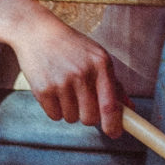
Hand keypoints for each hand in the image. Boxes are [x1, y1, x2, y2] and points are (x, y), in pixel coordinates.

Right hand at [0, 0, 124, 135]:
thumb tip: (129, 109)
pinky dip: (55, 109)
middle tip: (82, 102)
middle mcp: (82, 73)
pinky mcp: (43, 89)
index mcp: (100, 64)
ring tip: (64, 89)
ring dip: (70, 110)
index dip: (114, 124)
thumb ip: (113, 83)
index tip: (115, 134)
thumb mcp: (96, 56)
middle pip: (90, 118)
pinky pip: (55, 116)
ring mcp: (61, 81)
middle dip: (88, 116)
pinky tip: (53, 90)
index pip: (110, 104)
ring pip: (72, 118)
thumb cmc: (70, 45)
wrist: (36, 31)